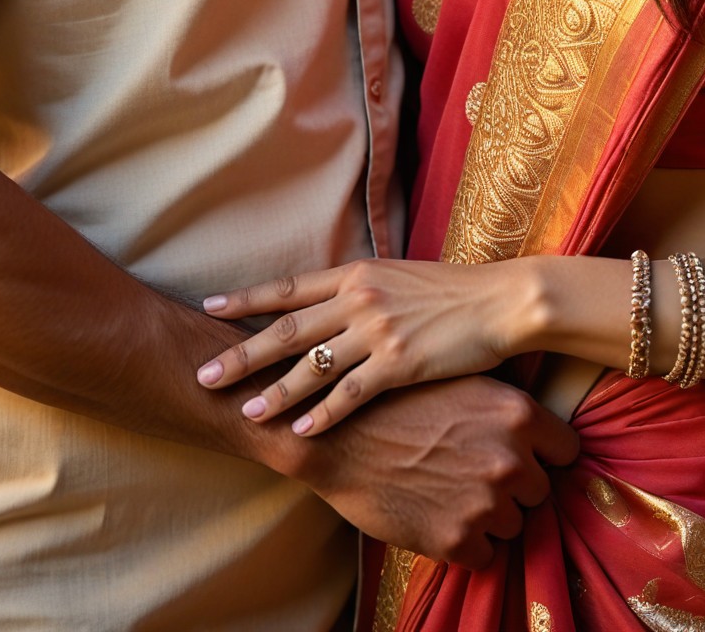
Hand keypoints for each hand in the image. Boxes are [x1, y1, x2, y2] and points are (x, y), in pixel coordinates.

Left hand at [196, 258, 539, 432]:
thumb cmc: (453, 291)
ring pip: (312, 367)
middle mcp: (358, 298)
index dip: (247, 299)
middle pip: (287, 329)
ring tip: (245, 412)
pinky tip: (301, 431)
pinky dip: (323, 414)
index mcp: (355, 274)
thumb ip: (361, 291)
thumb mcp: (399, 278)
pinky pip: (351, 394)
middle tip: (204, 374)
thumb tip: (331, 302)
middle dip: (241, 353)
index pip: (289, 287)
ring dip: (275, 391)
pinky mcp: (400, 363)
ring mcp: (378, 331)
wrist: (500, 300)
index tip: (210, 306)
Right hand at [283, 375, 578, 570]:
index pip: (568, 449)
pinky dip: (466, 542)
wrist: (338, 434)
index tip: (528, 455)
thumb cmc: (398, 400)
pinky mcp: (458, 541)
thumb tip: (538, 425)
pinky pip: (485, 554)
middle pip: (540, 489)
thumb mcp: (460, 381)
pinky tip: (437, 512)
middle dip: (513, 485)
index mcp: (516, 414)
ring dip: (489, 514)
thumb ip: (505, 405)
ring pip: (513, 523)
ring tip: (448, 488)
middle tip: (472, 470)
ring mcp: (486, 503)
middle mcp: (510, 459)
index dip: (546, 454)